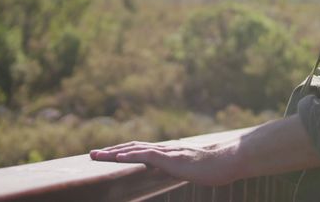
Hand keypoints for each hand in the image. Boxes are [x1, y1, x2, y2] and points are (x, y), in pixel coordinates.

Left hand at [89, 140, 240, 184]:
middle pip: (132, 148)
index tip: (107, 155)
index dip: (122, 152)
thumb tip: (170, 171)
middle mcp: (164, 149)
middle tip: (91, 154)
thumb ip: (178, 168)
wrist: (227, 161)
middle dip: (110, 151)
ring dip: (113, 152)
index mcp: (167, 153)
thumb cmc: (213, 167)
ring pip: (135, 150)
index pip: (140, 151)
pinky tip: (118, 157)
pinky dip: (131, 155)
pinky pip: (147, 155)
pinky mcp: (171, 158)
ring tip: (96, 155)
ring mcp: (167, 153)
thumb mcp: (190, 169)